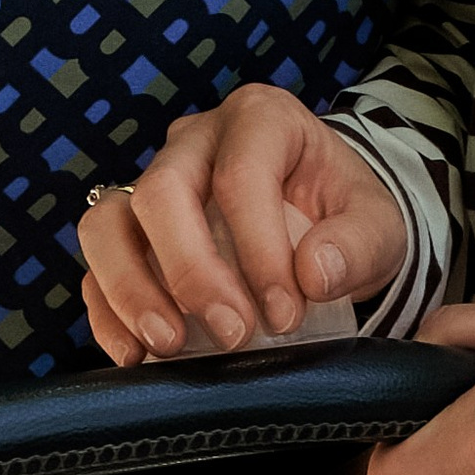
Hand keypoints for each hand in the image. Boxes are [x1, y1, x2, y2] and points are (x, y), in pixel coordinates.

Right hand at [79, 83, 406, 362]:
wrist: (323, 221)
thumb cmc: (344, 214)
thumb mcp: (378, 223)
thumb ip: (358, 243)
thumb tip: (313, 273)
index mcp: (260, 119)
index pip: (241, 174)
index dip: (258, 249)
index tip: (285, 315)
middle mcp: (196, 140)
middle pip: (162, 190)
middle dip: (191, 271)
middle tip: (232, 335)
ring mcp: (153, 181)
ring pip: (108, 221)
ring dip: (131, 288)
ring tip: (167, 346)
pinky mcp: (131, 231)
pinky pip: (96, 265)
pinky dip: (106, 311)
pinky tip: (134, 355)